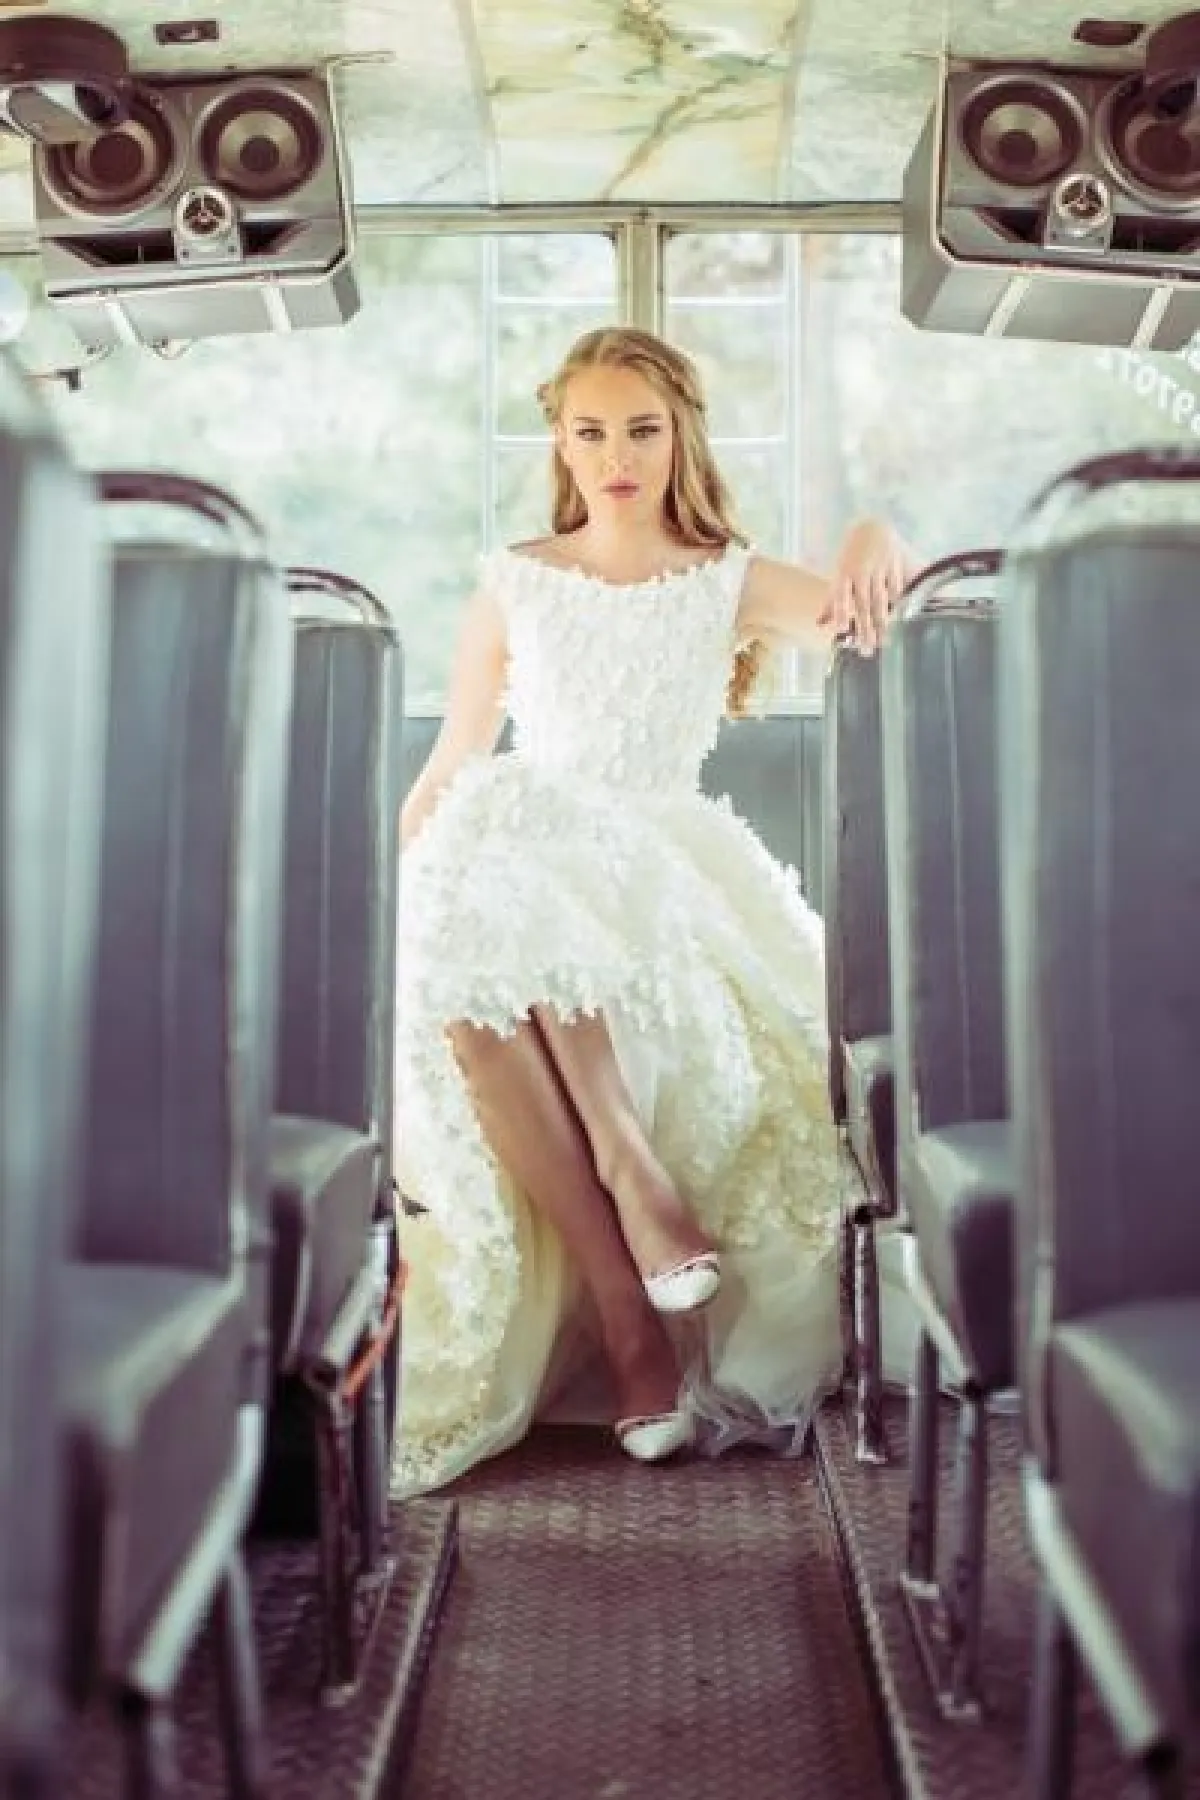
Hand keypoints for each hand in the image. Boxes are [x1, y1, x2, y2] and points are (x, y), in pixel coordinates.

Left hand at [818, 519, 916, 655]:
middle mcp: (861, 572)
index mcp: (844, 573)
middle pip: (863, 604)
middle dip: (865, 627)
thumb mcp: (839, 575)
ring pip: (881, 599)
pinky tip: (900, 620)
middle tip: (866, 648)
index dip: (841, 611)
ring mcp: (880, 568)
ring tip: (882, 641)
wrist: (873, 528)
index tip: (842, 629)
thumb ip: (832, 602)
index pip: (841, 595)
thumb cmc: (853, 557)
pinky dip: (899, 604)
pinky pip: (898, 588)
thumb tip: (820, 625)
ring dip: (882, 622)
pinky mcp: (895, 565)